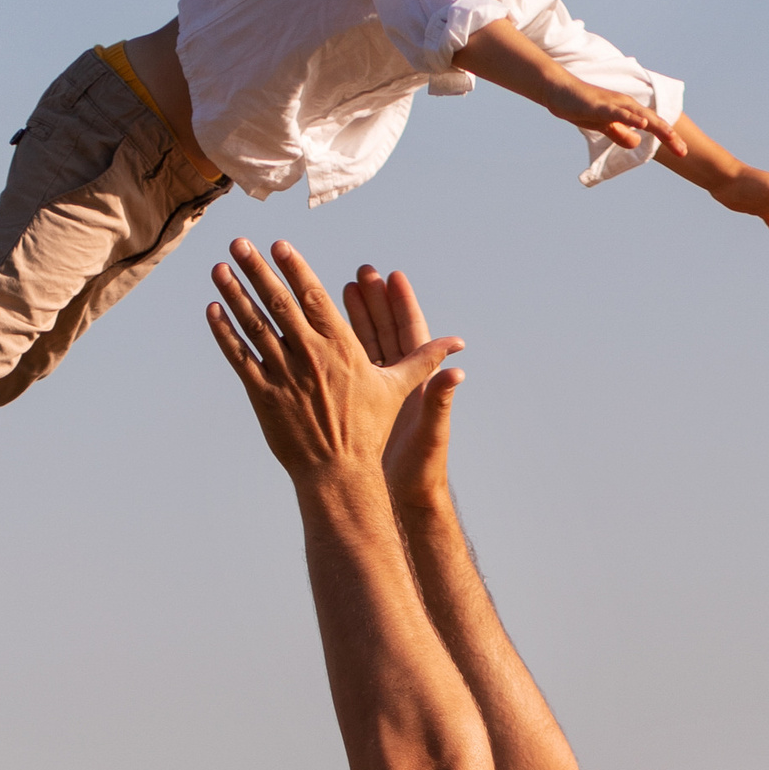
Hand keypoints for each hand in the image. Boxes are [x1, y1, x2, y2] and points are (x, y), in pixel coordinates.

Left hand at [207, 240, 461, 485]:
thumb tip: (458, 344)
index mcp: (340, 347)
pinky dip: (225, 332)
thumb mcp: (398, 389)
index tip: (278, 246)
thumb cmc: (370, 430)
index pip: (314, 297)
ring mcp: (283, 373)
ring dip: (235, 293)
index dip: (295, 268)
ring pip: (254, 324)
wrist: (339, 472)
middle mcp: (310, 354)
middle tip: (239, 243)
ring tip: (220, 268)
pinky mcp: (263, 394)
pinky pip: (239, 356)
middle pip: (278, 302)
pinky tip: (213, 309)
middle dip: (256, 269)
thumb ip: (423, 360)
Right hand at [341, 265, 461, 498]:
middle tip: (360, 273)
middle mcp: (395, 381)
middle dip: (371, 301)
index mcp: (417, 381)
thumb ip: (440, 399)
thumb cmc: (421, 468)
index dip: (400, 304)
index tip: (391, 276)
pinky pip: (341, 369)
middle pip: (382, 331)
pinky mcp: (354, 402)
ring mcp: (373, 390)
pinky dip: (329, 348)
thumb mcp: (430, 431)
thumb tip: (457, 371)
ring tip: (337, 290)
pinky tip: (312, 330)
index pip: (409, 332)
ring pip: (360, 346)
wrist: (402, 496)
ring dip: (350, 319)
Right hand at [541, 78, 688, 157]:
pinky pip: (619, 113)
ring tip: (672, 137)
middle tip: (684, 152)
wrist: (560, 92)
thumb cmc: (581, 107)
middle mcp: (626, 105)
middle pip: (653, 121)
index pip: (653, 127)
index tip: (682, 153)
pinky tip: (642, 124)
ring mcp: (614, 104)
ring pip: (640, 116)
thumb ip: (620, 133)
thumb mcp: (604, 126)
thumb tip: (637, 142)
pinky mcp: (601, 106)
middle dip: (669, 136)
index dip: (668, 139)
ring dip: (657, 126)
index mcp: (628, 111)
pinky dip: (631, 118)